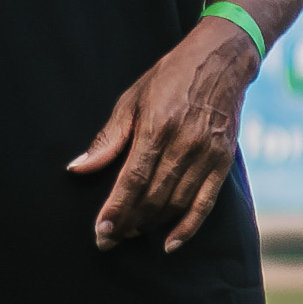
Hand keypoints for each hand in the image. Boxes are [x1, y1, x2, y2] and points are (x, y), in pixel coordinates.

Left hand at [69, 22, 263, 252]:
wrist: (221, 60)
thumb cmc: (170, 77)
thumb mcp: (132, 100)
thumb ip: (108, 139)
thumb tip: (79, 169)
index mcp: (158, 126)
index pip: (133, 180)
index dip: (116, 210)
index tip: (100, 232)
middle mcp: (185, 143)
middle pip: (154, 197)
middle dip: (128, 223)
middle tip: (109, 239)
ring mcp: (208, 153)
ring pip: (176, 203)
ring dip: (152, 223)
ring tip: (132, 233)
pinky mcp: (224, 160)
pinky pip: (205, 202)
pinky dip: (188, 227)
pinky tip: (170, 243)